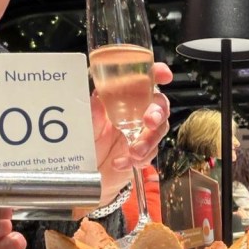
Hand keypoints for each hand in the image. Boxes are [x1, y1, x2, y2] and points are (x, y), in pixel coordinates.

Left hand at [90, 62, 171, 205]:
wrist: (86, 175)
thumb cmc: (84, 145)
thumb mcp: (85, 124)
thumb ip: (93, 110)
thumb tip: (98, 97)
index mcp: (122, 99)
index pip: (143, 80)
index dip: (156, 74)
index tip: (164, 75)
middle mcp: (135, 113)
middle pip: (159, 104)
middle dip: (158, 112)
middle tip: (150, 122)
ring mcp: (141, 133)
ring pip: (160, 130)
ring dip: (149, 141)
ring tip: (134, 152)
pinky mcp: (144, 152)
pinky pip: (151, 153)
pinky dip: (139, 159)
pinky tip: (121, 163)